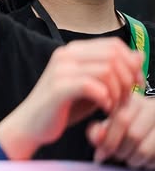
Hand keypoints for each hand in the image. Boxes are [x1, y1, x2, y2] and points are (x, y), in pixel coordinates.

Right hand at [0, 38, 140, 157]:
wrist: (31, 125)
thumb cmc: (64, 108)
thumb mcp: (94, 88)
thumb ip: (115, 71)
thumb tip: (139, 55)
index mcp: (73, 51)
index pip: (114, 45)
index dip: (132, 64)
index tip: (136, 84)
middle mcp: (65, 55)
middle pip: (113, 56)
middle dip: (128, 79)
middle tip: (127, 99)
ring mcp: (60, 70)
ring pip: (106, 70)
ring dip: (118, 92)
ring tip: (115, 106)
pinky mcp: (58, 88)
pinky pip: (93, 86)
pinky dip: (105, 99)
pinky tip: (104, 109)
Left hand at [87, 94, 154, 169]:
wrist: (150, 128)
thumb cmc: (126, 128)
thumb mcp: (109, 126)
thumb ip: (98, 132)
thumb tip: (97, 140)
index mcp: (133, 101)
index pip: (122, 119)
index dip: (108, 140)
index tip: (100, 155)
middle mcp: (152, 109)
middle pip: (134, 135)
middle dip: (121, 151)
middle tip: (118, 156)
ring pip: (145, 150)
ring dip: (133, 160)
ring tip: (130, 158)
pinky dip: (146, 164)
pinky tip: (143, 159)